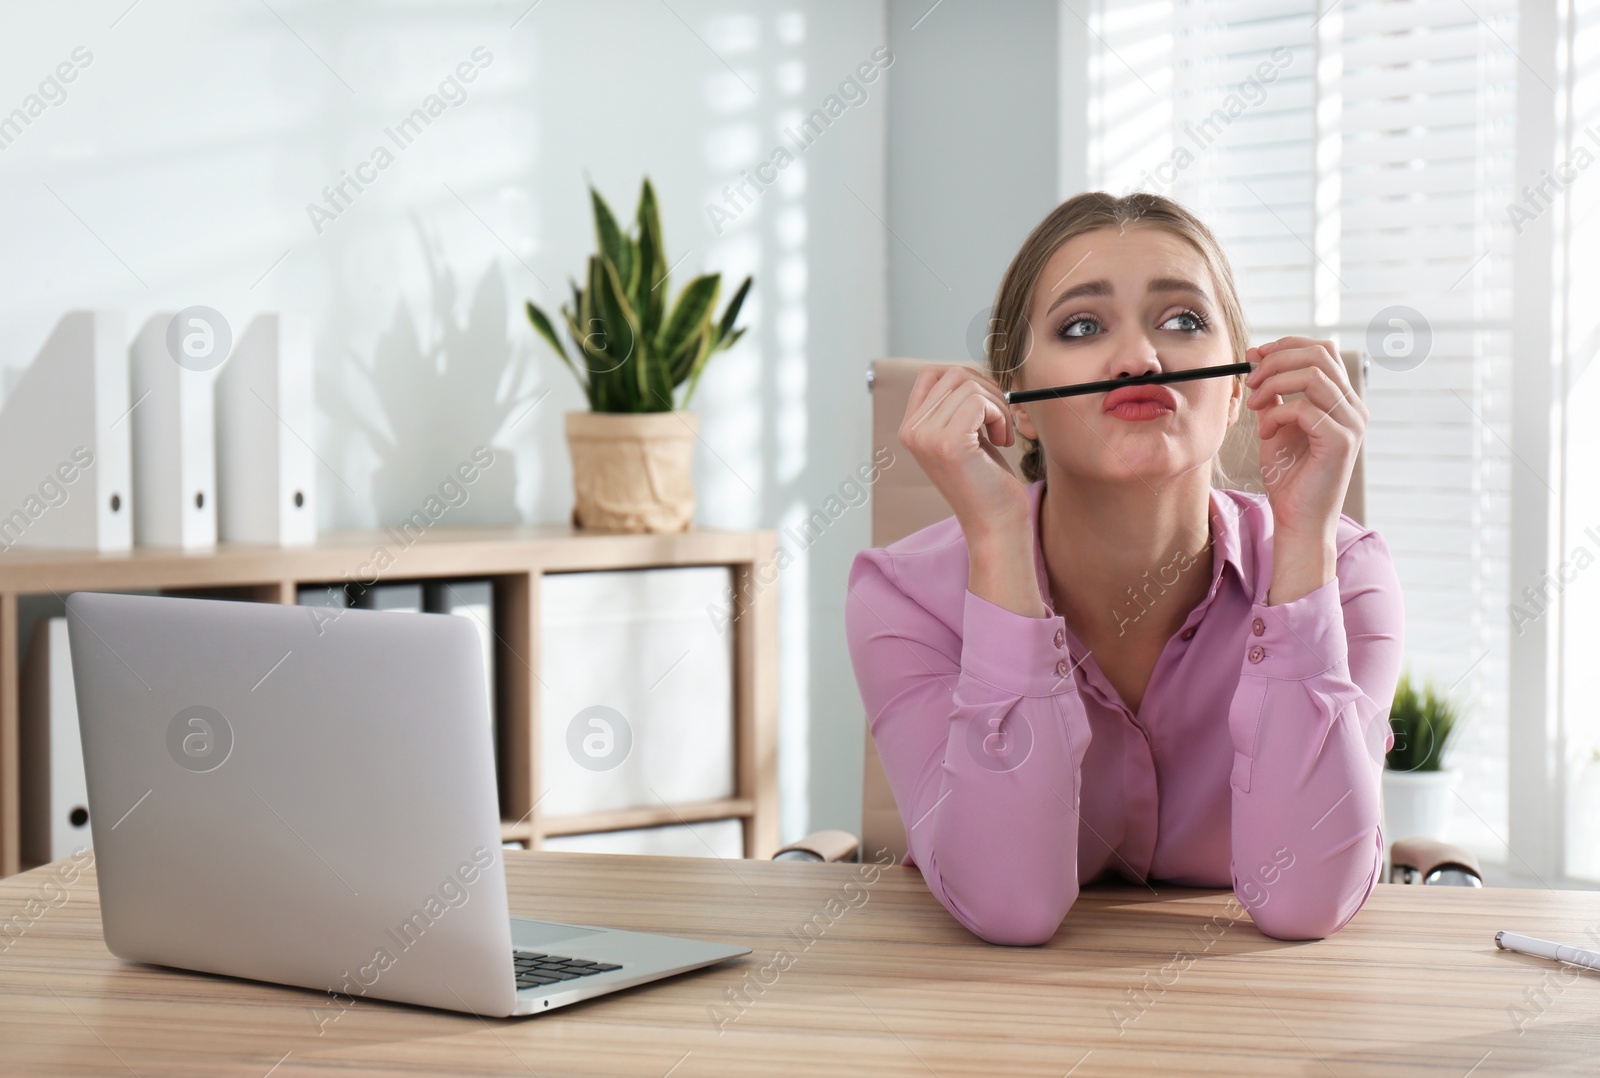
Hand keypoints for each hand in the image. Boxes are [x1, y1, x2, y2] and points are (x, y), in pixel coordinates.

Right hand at [899, 364, 1029, 538]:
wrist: (994, 524)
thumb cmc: (986, 481)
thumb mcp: (965, 436)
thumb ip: (957, 405)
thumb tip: (972, 371)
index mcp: (910, 429)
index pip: (932, 373)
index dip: (967, 379)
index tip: (986, 406)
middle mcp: (911, 431)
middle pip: (954, 374)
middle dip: (988, 390)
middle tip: (1000, 422)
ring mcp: (926, 437)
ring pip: (970, 385)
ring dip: (998, 405)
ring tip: (1001, 435)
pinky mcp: (948, 443)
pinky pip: (980, 401)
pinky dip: (1000, 416)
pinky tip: (1002, 441)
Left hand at [1245, 338, 1365, 601]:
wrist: (1297, 518)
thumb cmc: (1288, 476)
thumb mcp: (1276, 424)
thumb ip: (1273, 393)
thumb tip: (1257, 357)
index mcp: (1341, 399)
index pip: (1323, 350)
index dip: (1287, 345)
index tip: (1255, 355)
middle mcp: (1353, 407)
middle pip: (1319, 354)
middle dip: (1276, 360)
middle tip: (1250, 379)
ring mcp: (1351, 423)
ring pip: (1314, 375)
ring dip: (1274, 383)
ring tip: (1254, 405)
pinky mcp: (1341, 441)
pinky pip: (1305, 408)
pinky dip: (1277, 413)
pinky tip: (1265, 431)